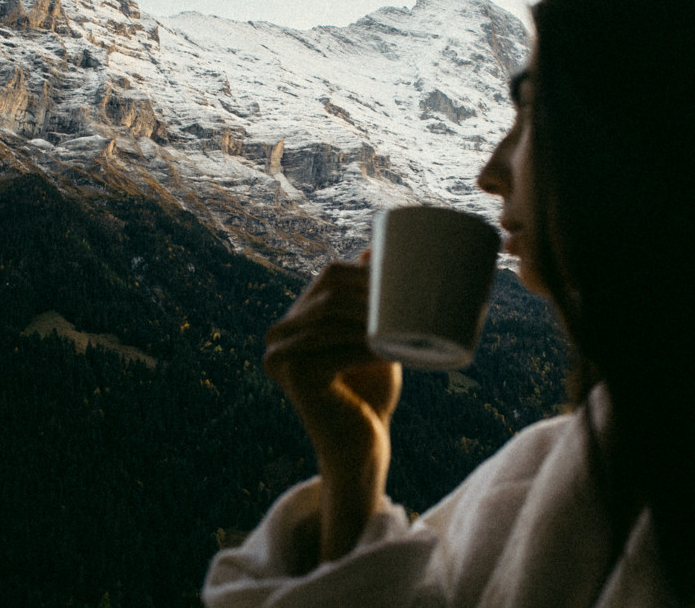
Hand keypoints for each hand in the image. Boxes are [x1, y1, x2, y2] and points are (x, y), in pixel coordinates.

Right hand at [264, 259, 401, 559]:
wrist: (360, 448)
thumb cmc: (370, 389)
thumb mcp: (371, 336)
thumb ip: (369, 298)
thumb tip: (374, 245)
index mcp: (296, 318)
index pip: (331, 275)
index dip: (369, 272)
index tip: (409, 279)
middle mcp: (280, 333)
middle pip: (332, 294)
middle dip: (374, 294)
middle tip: (415, 303)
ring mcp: (281, 355)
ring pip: (335, 319)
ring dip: (375, 319)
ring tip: (409, 323)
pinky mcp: (295, 378)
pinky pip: (340, 352)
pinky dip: (371, 349)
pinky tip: (394, 351)